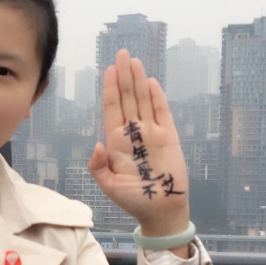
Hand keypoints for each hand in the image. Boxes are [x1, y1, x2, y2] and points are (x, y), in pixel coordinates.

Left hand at [87, 49, 189, 237]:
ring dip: (138, 80)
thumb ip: (98, 166)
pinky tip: (150, 81)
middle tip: (120, 53)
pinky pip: (162, 112)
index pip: (111, 108)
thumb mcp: (108, 185)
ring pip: (143, 100)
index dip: (110, 89)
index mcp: (116, 141)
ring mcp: (151, 132)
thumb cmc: (132, 199)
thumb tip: (96, 145)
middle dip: (123, 75)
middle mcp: (133, 132)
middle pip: (127, 98)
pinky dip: (157, 97)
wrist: (160, 211)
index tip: (107, 70)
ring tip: (133, 60)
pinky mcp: (169, 136)